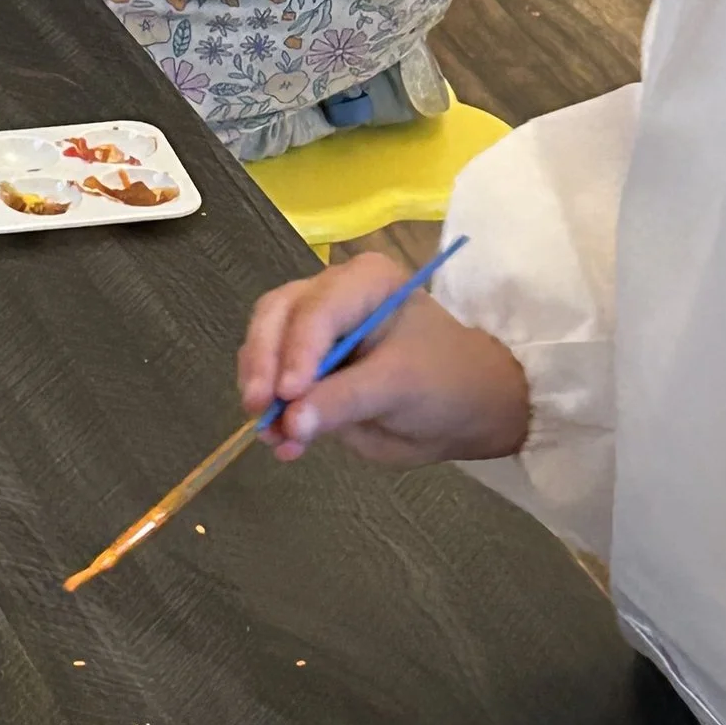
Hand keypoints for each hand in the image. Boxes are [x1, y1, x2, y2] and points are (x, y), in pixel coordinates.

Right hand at [238, 251, 527, 466]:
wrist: (466, 410)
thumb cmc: (445, 383)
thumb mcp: (401, 388)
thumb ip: (345, 401)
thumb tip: (290, 422)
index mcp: (364, 281)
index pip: (316, 309)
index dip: (296, 350)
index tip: (288, 395)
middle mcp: (331, 294)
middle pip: (276, 317)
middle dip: (264, 364)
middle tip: (259, 410)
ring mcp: (314, 328)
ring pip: (264, 345)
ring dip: (261, 391)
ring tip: (273, 437)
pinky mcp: (305, 364)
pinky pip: (273, 380)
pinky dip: (271, 412)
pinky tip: (282, 443)